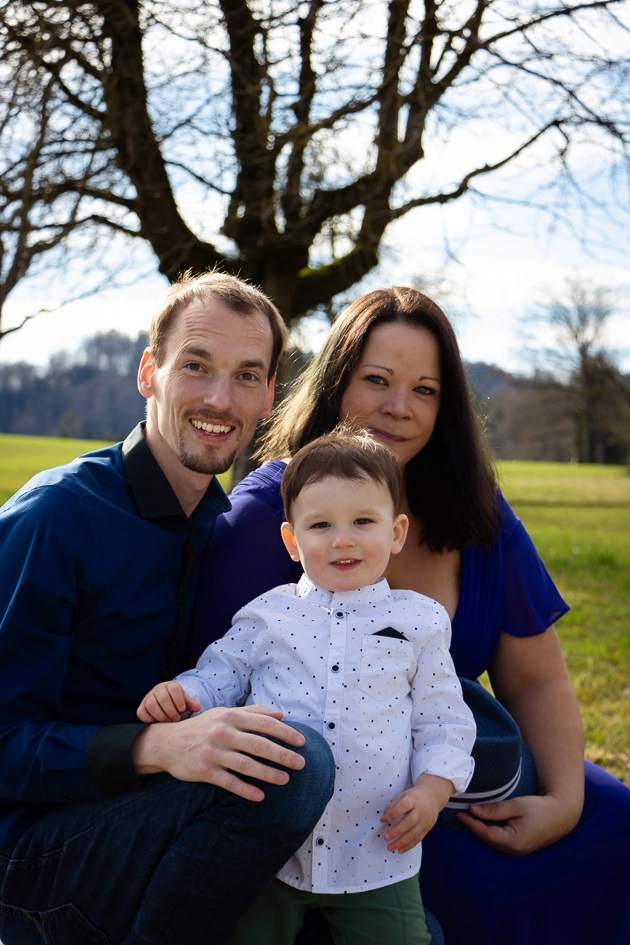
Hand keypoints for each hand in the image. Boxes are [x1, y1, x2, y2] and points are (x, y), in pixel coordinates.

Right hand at [131, 703, 306, 801]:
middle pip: (258, 744)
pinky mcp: (204, 771)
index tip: (301, 742)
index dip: (284, 733)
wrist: (167, 742)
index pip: (263, 723)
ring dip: (268, 773)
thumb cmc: (203, 727)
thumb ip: (252, 713)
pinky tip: (260, 796)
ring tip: (285, 780)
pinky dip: (245, 790)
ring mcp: (213, 753)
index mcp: (230, 716)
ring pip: (245, 764)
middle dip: (282, 754)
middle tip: (301, 763)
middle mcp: (222, 733)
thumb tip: (280, 715)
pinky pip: (228, 782)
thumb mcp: (225, 714)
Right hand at [137, 681, 200, 722]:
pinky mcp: (141, 708)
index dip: (178, 699)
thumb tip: (197, 708)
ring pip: (151, 704)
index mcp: (170, 685)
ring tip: (168, 721)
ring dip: (161, 715)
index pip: (174, 688)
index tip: (182, 709)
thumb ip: (191, 703)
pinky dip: (149, 719)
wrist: (164, 705)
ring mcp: (148, 698)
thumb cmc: (176, 703)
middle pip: (163, 697)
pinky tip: (157, 723)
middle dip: (171, 710)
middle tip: (176, 719)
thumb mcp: (184, 701)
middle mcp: (158, 690)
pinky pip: (141, 713)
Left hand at [380, 774, 452, 853]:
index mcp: (413, 800)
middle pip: (408, 822)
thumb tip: (384, 817)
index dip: (393, 813)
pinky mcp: (427, 829)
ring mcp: (425, 821)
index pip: (403, 806)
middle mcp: (421, 811)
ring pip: (413, 834)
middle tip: (385, 838)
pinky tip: (400, 850)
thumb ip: (393, 805)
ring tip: (390, 847)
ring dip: (401, 842)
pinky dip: (408, 846)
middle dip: (396, 831)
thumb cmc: (414, 797)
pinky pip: (418, 839)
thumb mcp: (403, 796)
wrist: (432, 797)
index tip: (382, 819)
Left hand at [456, 792, 580, 855]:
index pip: (484, 833)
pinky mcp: (521, 848)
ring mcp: (518, 852)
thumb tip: (473, 810)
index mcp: (513, 841)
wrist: (562, 815)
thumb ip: (494, 810)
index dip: (470, 823)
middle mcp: (514, 851)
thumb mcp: (516, 805)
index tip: (459, 813)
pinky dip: (491, 833)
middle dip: (473, 828)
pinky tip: (484, 824)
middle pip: (487, 839)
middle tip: (460, 814)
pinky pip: (501, 841)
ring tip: (468, 818)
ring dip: (481, 831)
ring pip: (493, 842)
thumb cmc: (540, 808)